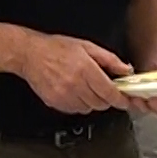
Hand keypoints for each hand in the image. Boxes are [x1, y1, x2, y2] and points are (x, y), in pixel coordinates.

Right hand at [11, 32, 131, 114]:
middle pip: (101, 104)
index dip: (120, 100)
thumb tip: (125, 70)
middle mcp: (75, 84)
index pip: (109, 93)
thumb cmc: (56, 48)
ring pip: (88, 109)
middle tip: (103, 89)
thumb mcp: (87, 47)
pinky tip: (75, 92)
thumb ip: (109, 60)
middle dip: (106, 98)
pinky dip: (79, 104)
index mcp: (86, 69)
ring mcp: (64, 95)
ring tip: (86, 88)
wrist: (30, 54)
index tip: (125, 101)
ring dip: (92, 102)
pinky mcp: (55, 102)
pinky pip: (74, 110)